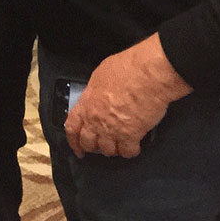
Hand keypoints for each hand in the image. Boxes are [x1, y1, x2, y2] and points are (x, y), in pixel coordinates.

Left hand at [65, 33, 191, 158]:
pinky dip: (130, 151)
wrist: (148, 74)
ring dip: (111, 150)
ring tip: (117, 146)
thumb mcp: (100, 75)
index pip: (72, 127)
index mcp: (86, 103)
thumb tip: (97, 96)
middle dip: (92, 147)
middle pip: (88, 142)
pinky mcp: (131, 135)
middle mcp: (96, 119)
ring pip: (107, 150)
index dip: (73, 140)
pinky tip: (133, 147)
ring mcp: (112, 130)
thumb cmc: (126, 69)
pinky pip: (128, 151)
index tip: (76, 146)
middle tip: (98, 148)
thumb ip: (95, 91)